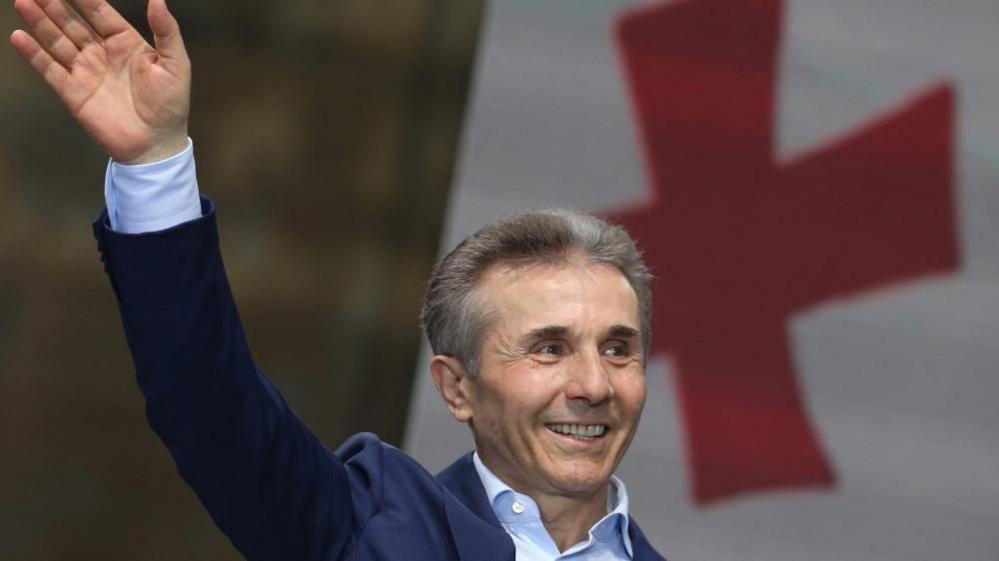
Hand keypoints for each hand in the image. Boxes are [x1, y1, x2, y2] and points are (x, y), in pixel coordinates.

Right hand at [11, 0, 189, 163]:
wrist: (157, 144)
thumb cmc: (171, 105)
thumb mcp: (176, 65)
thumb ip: (166, 31)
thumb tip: (158, 0)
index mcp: (126, 43)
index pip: (99, 12)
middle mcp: (102, 53)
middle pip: (72, 22)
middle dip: (54, 4)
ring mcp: (86, 72)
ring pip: (57, 41)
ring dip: (40, 22)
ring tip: (23, 2)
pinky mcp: (73, 92)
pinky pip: (49, 69)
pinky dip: (34, 54)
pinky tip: (19, 37)